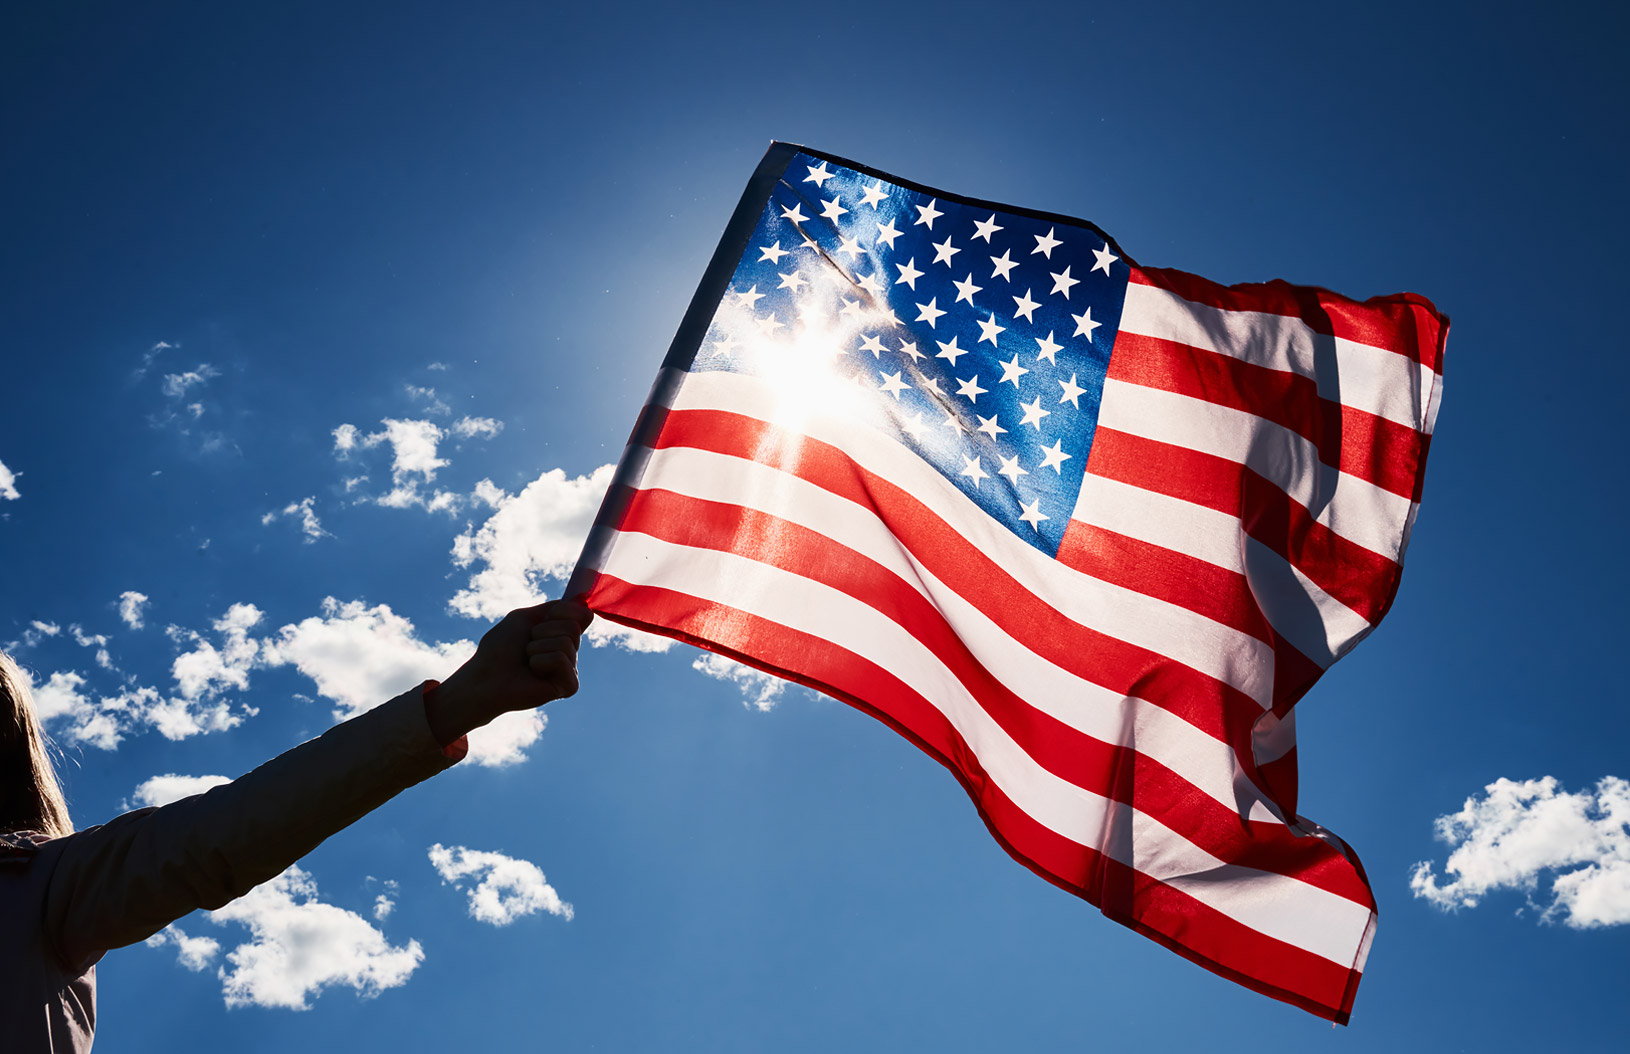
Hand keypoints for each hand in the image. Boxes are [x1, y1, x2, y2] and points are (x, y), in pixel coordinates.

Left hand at [425, 598, 593, 745]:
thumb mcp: (525, 618)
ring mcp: (570, 670)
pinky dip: (541, 661)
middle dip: (543, 631)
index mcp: (561, 636)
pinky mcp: (569, 686)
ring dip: (537, 647)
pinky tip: (533, 673)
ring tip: (527, 661)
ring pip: (565, 643)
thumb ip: (554, 608)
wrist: (485, 677)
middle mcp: (570, 653)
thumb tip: (584, 604)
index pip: (583, 614)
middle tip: (527, 645)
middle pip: (573, 627)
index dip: (564, 611)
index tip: (544, 618)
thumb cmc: (500, 649)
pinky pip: (561, 659)